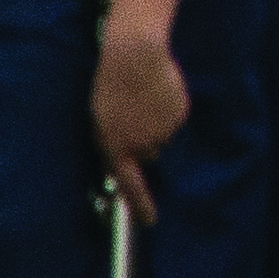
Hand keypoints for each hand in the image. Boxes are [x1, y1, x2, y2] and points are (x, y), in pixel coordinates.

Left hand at [91, 25, 188, 216]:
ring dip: (155, 125)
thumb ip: (110, 145)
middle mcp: (142, 144)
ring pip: (163, 139)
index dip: (140, 205)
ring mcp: (163, 131)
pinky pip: (174, 122)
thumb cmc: (110, 86)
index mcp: (117, 146)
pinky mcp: (179, 115)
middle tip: (133, 117)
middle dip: (143, 143)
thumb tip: (121, 165)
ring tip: (143, 100)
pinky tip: (157, 93)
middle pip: (149, 156)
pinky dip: (167, 111)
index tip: (149, 221)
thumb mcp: (99, 120)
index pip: (129, 185)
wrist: (134, 56)